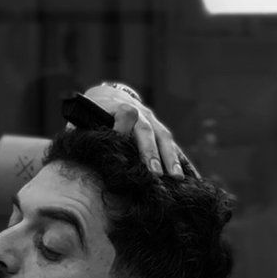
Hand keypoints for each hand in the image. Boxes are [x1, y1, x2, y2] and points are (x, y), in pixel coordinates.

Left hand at [81, 84, 198, 178]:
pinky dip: (184, 162)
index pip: (124, 113)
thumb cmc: (90, 118)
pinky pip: (175, 148)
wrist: (107, 99)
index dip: (122, 127)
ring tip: (177, 178)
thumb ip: (84, 135)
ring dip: (172, 159)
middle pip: (147, 130)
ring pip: (165, 138)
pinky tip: (194, 178)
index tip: (119, 141)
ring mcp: (153, 122)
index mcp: (117, 107)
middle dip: (151, 152)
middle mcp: (139, 113)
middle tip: (154, 174)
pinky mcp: (162, 133)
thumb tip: (81, 155)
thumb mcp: (82, 122)